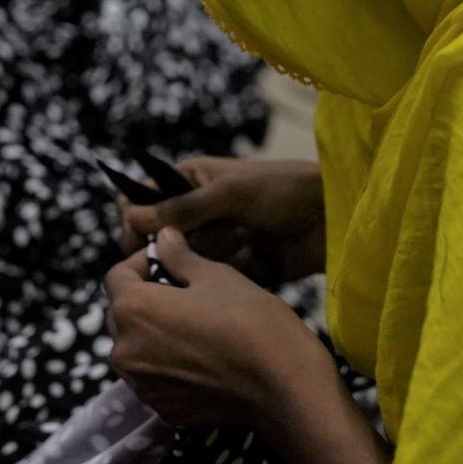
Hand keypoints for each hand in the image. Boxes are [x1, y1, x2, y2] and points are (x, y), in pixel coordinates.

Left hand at [104, 228, 335, 427]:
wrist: (284, 385)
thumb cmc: (250, 320)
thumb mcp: (216, 276)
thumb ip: (179, 257)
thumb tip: (163, 237)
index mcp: (132, 310)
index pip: (116, 276)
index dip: (142, 262)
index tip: (171, 262)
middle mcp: (124, 351)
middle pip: (122, 314)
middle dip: (146, 299)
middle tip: (186, 293)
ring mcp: (142, 386)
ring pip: (136, 348)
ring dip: (154, 334)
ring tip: (195, 328)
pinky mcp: (162, 409)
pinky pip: (154, 378)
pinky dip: (168, 366)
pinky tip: (203, 359)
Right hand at [119, 157, 326, 286]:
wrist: (332, 219)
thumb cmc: (283, 189)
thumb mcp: (230, 192)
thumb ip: (180, 208)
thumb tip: (130, 216)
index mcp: (187, 182)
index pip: (141, 205)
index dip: (138, 225)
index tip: (145, 242)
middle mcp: (195, 213)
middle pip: (164, 242)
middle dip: (199, 239)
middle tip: (236, 225)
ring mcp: (213, 242)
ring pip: (187, 264)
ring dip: (220, 253)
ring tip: (252, 237)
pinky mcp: (230, 269)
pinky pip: (212, 280)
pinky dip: (234, 271)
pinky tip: (259, 257)